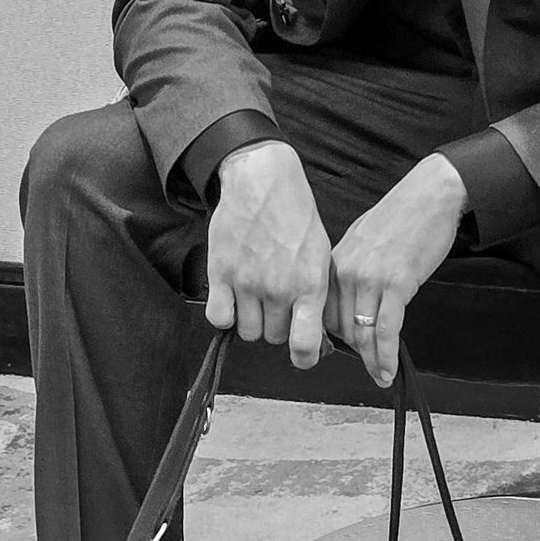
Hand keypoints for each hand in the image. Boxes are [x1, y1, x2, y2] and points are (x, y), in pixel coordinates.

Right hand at [205, 142, 331, 370]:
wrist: (264, 183)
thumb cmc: (296, 218)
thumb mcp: (320, 256)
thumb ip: (316, 297)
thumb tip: (313, 335)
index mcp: (310, 285)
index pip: (305, 344)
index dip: (304, 357)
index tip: (301, 355)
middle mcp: (279, 288)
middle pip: (274, 337)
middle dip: (276, 324)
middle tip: (276, 301)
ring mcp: (247, 282)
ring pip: (248, 331)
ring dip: (251, 320)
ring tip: (255, 296)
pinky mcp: (220, 273)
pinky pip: (219, 319)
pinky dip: (225, 314)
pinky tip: (232, 298)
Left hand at [327, 153, 467, 388]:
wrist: (430, 196)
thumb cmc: (402, 217)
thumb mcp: (362, 242)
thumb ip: (351, 271)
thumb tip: (351, 302)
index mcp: (335, 262)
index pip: (325, 312)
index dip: (335, 336)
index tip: (345, 351)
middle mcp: (347, 272)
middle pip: (341, 327)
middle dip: (356, 350)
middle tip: (370, 365)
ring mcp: (370, 279)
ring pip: (362, 333)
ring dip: (371, 360)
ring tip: (378, 376)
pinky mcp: (397, 284)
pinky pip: (386, 331)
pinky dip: (385, 355)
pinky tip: (387, 370)